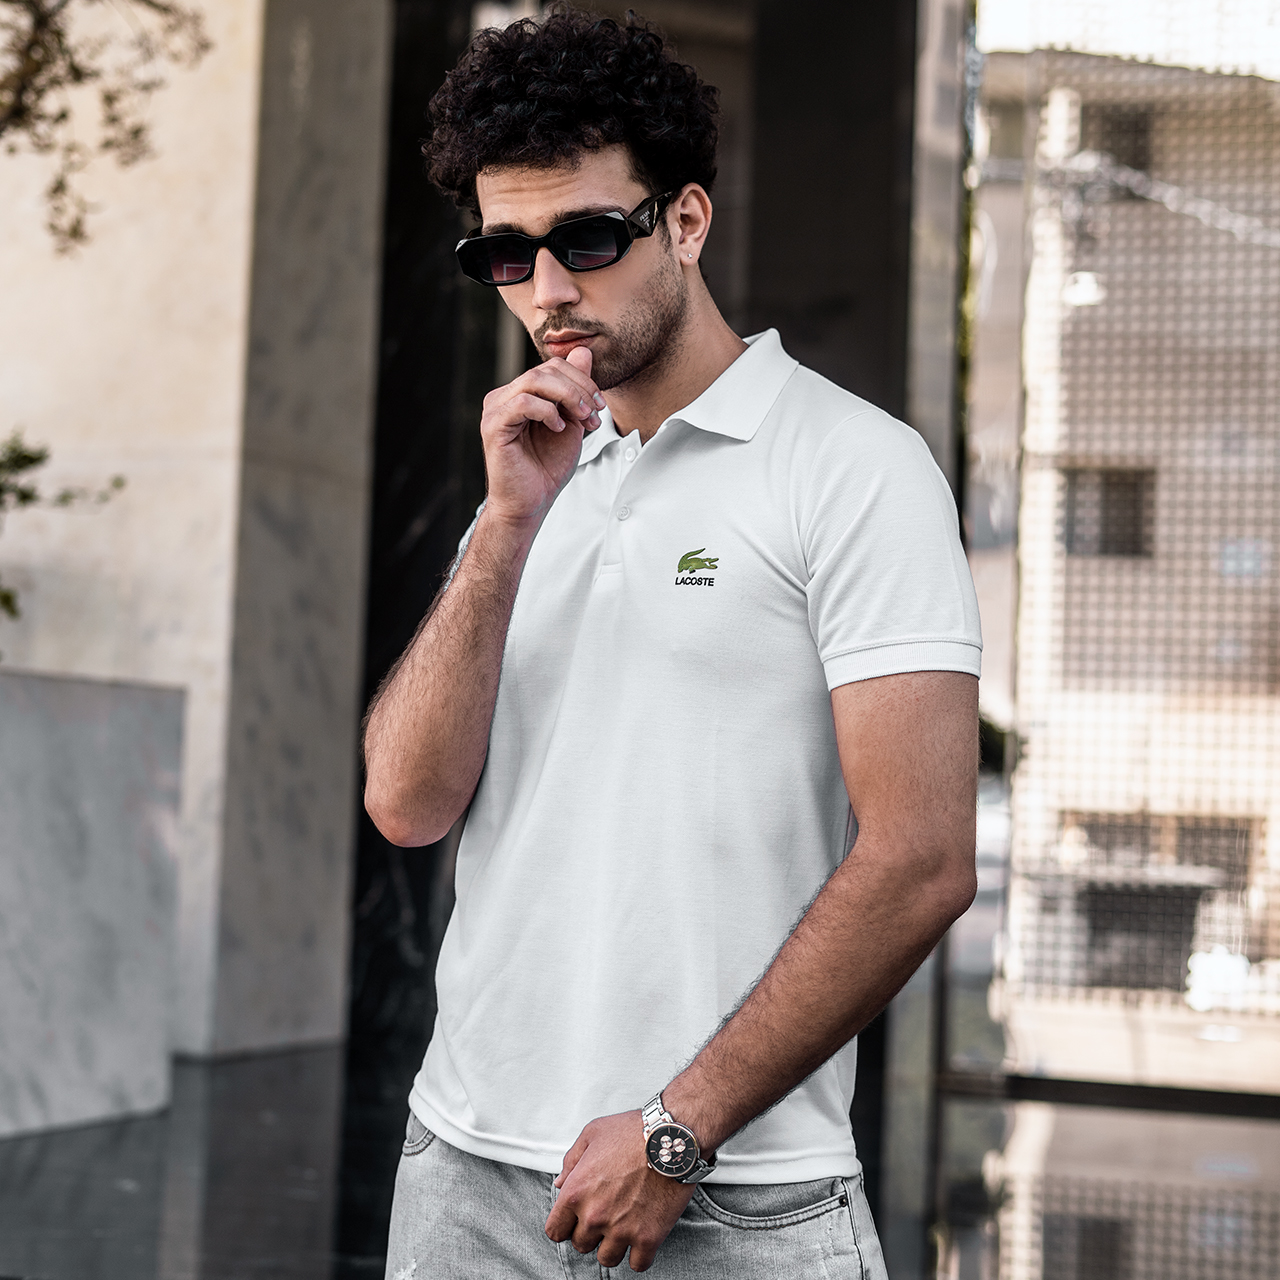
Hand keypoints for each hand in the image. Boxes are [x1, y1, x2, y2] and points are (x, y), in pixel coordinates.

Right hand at [480, 345, 604, 527]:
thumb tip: (584, 351)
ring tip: (582, 419)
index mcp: (520, 394)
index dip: (582, 381)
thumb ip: (576, 390)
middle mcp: (504, 397)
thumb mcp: (571, 422)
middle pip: (546, 370)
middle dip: (579, 389)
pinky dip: (547, 412)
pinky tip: (557, 428)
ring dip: (567, 397)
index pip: (552, 367)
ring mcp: (496, 410)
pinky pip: (522, 403)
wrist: (530, 503)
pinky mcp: (493, 426)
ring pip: (534, 381)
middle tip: (595, 414)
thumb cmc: (546, 468)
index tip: (600, 408)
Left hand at [545, 1110, 695, 1271]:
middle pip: (581, 1245)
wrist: (672, 1138)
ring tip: (624, 1224)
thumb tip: (560, 1183)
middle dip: (591, 1232)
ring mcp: (621, 1230)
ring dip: (614, 1245)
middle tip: (607, 1214)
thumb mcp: (593, 1133)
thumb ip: (571, 1160)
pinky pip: (637, 1264)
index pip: (555, 1231)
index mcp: (576, 1192)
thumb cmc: (632, 1131)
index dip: (565, 1224)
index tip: (577, 1218)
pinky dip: (639, 1254)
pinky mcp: (648, 1238)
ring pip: (607, 1258)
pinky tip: (642, 1235)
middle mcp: (594, 1216)